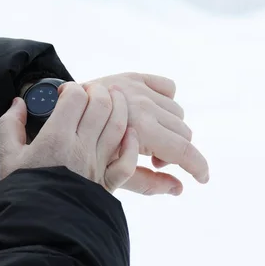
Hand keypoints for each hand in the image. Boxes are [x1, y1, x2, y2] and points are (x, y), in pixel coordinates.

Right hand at [0, 82, 138, 192]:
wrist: (37, 228)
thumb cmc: (22, 191)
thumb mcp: (7, 155)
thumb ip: (10, 125)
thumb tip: (18, 104)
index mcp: (56, 138)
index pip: (75, 98)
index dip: (72, 88)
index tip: (64, 93)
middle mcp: (81, 148)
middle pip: (101, 105)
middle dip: (98, 90)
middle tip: (91, 90)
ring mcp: (97, 165)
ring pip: (119, 126)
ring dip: (120, 106)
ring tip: (115, 96)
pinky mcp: (108, 184)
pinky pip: (128, 162)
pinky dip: (132, 144)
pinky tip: (129, 132)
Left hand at [83, 73, 208, 195]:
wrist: (63, 113)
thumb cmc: (85, 147)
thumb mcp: (113, 170)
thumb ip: (147, 182)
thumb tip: (179, 188)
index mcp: (141, 129)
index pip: (183, 150)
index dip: (198, 167)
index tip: (201, 178)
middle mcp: (144, 105)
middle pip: (183, 133)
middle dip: (175, 151)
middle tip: (153, 159)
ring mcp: (139, 89)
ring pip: (177, 112)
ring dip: (169, 128)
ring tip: (147, 137)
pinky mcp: (135, 76)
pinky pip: (167, 87)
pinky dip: (165, 100)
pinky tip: (150, 113)